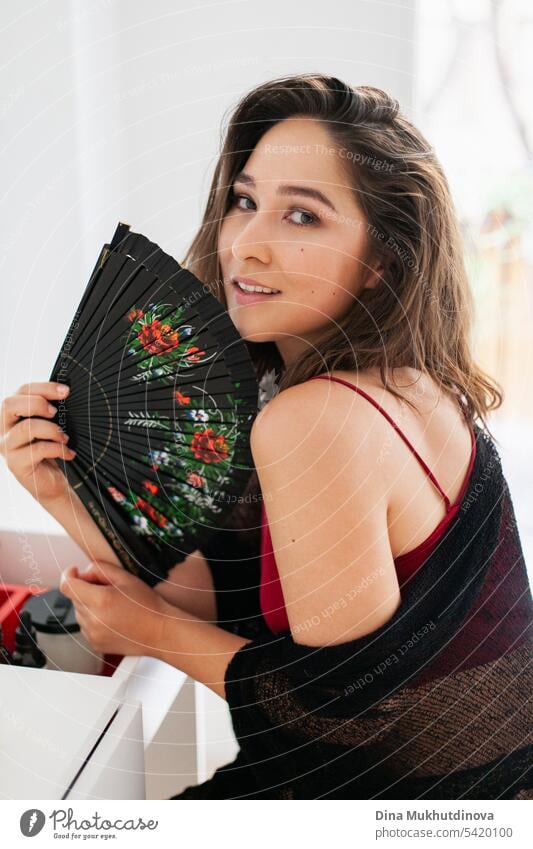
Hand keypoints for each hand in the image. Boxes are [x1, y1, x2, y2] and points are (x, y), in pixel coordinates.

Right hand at [0, 381, 75, 502]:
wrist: (51, 483)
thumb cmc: (50, 451)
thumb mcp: (50, 426)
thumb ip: (50, 410)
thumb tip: (64, 392)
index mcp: (11, 415)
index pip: (20, 391)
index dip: (43, 387)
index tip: (65, 391)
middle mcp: (3, 429)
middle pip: (9, 404)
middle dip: (37, 403)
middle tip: (56, 412)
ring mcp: (7, 447)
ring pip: (26, 427)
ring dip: (52, 430)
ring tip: (65, 438)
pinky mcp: (15, 464)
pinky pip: (37, 449)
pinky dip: (58, 449)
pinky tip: (68, 453)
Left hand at [60, 560, 170, 657]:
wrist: (160, 632)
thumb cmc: (147, 606)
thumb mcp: (126, 578)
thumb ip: (101, 569)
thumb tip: (85, 571)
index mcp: (100, 600)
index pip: (67, 586)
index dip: (68, 575)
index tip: (74, 571)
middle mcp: (93, 619)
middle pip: (74, 598)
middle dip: (85, 589)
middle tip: (107, 588)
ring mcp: (93, 634)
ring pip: (79, 612)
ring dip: (88, 604)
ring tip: (112, 605)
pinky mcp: (95, 644)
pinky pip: (86, 626)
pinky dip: (93, 619)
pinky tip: (112, 617)